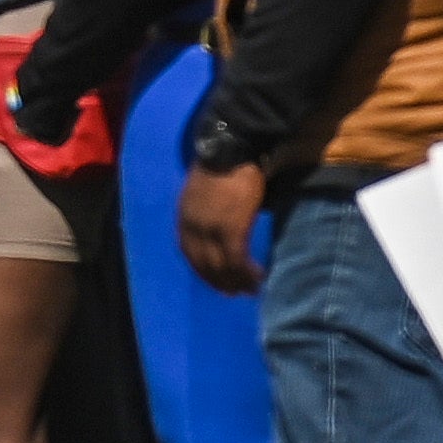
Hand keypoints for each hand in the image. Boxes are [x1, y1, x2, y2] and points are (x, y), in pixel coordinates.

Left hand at [177, 158, 270, 295]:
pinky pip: (236, 259)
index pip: (189, 252)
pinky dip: (246, 272)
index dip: (203, 270)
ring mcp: (210, 229)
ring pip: (220, 265)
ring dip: (236, 281)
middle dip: (219, 281)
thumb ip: (207, 210)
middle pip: (203, 263)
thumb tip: (221, 223)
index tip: (215, 281)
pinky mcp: (230, 228)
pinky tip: (257, 278)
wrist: (233, 149)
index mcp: (184, 216)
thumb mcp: (204, 190)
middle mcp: (192, 226)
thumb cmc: (224, 164)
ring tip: (250, 290)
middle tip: (234, 293)